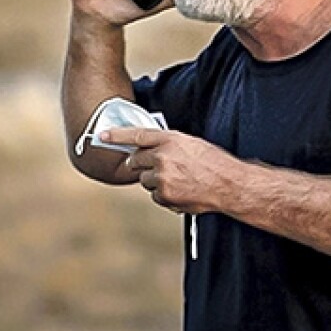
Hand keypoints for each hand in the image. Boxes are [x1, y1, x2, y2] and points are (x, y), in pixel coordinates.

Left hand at [103, 127, 238, 213]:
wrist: (229, 185)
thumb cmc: (215, 163)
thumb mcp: (192, 144)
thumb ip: (169, 145)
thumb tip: (150, 150)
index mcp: (171, 140)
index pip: (137, 135)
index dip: (117, 135)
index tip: (101, 135)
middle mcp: (163, 157)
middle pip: (135, 160)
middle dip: (140, 164)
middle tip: (156, 166)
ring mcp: (162, 178)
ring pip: (145, 180)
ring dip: (155, 181)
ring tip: (179, 181)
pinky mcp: (164, 196)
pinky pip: (155, 196)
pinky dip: (164, 195)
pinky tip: (182, 191)